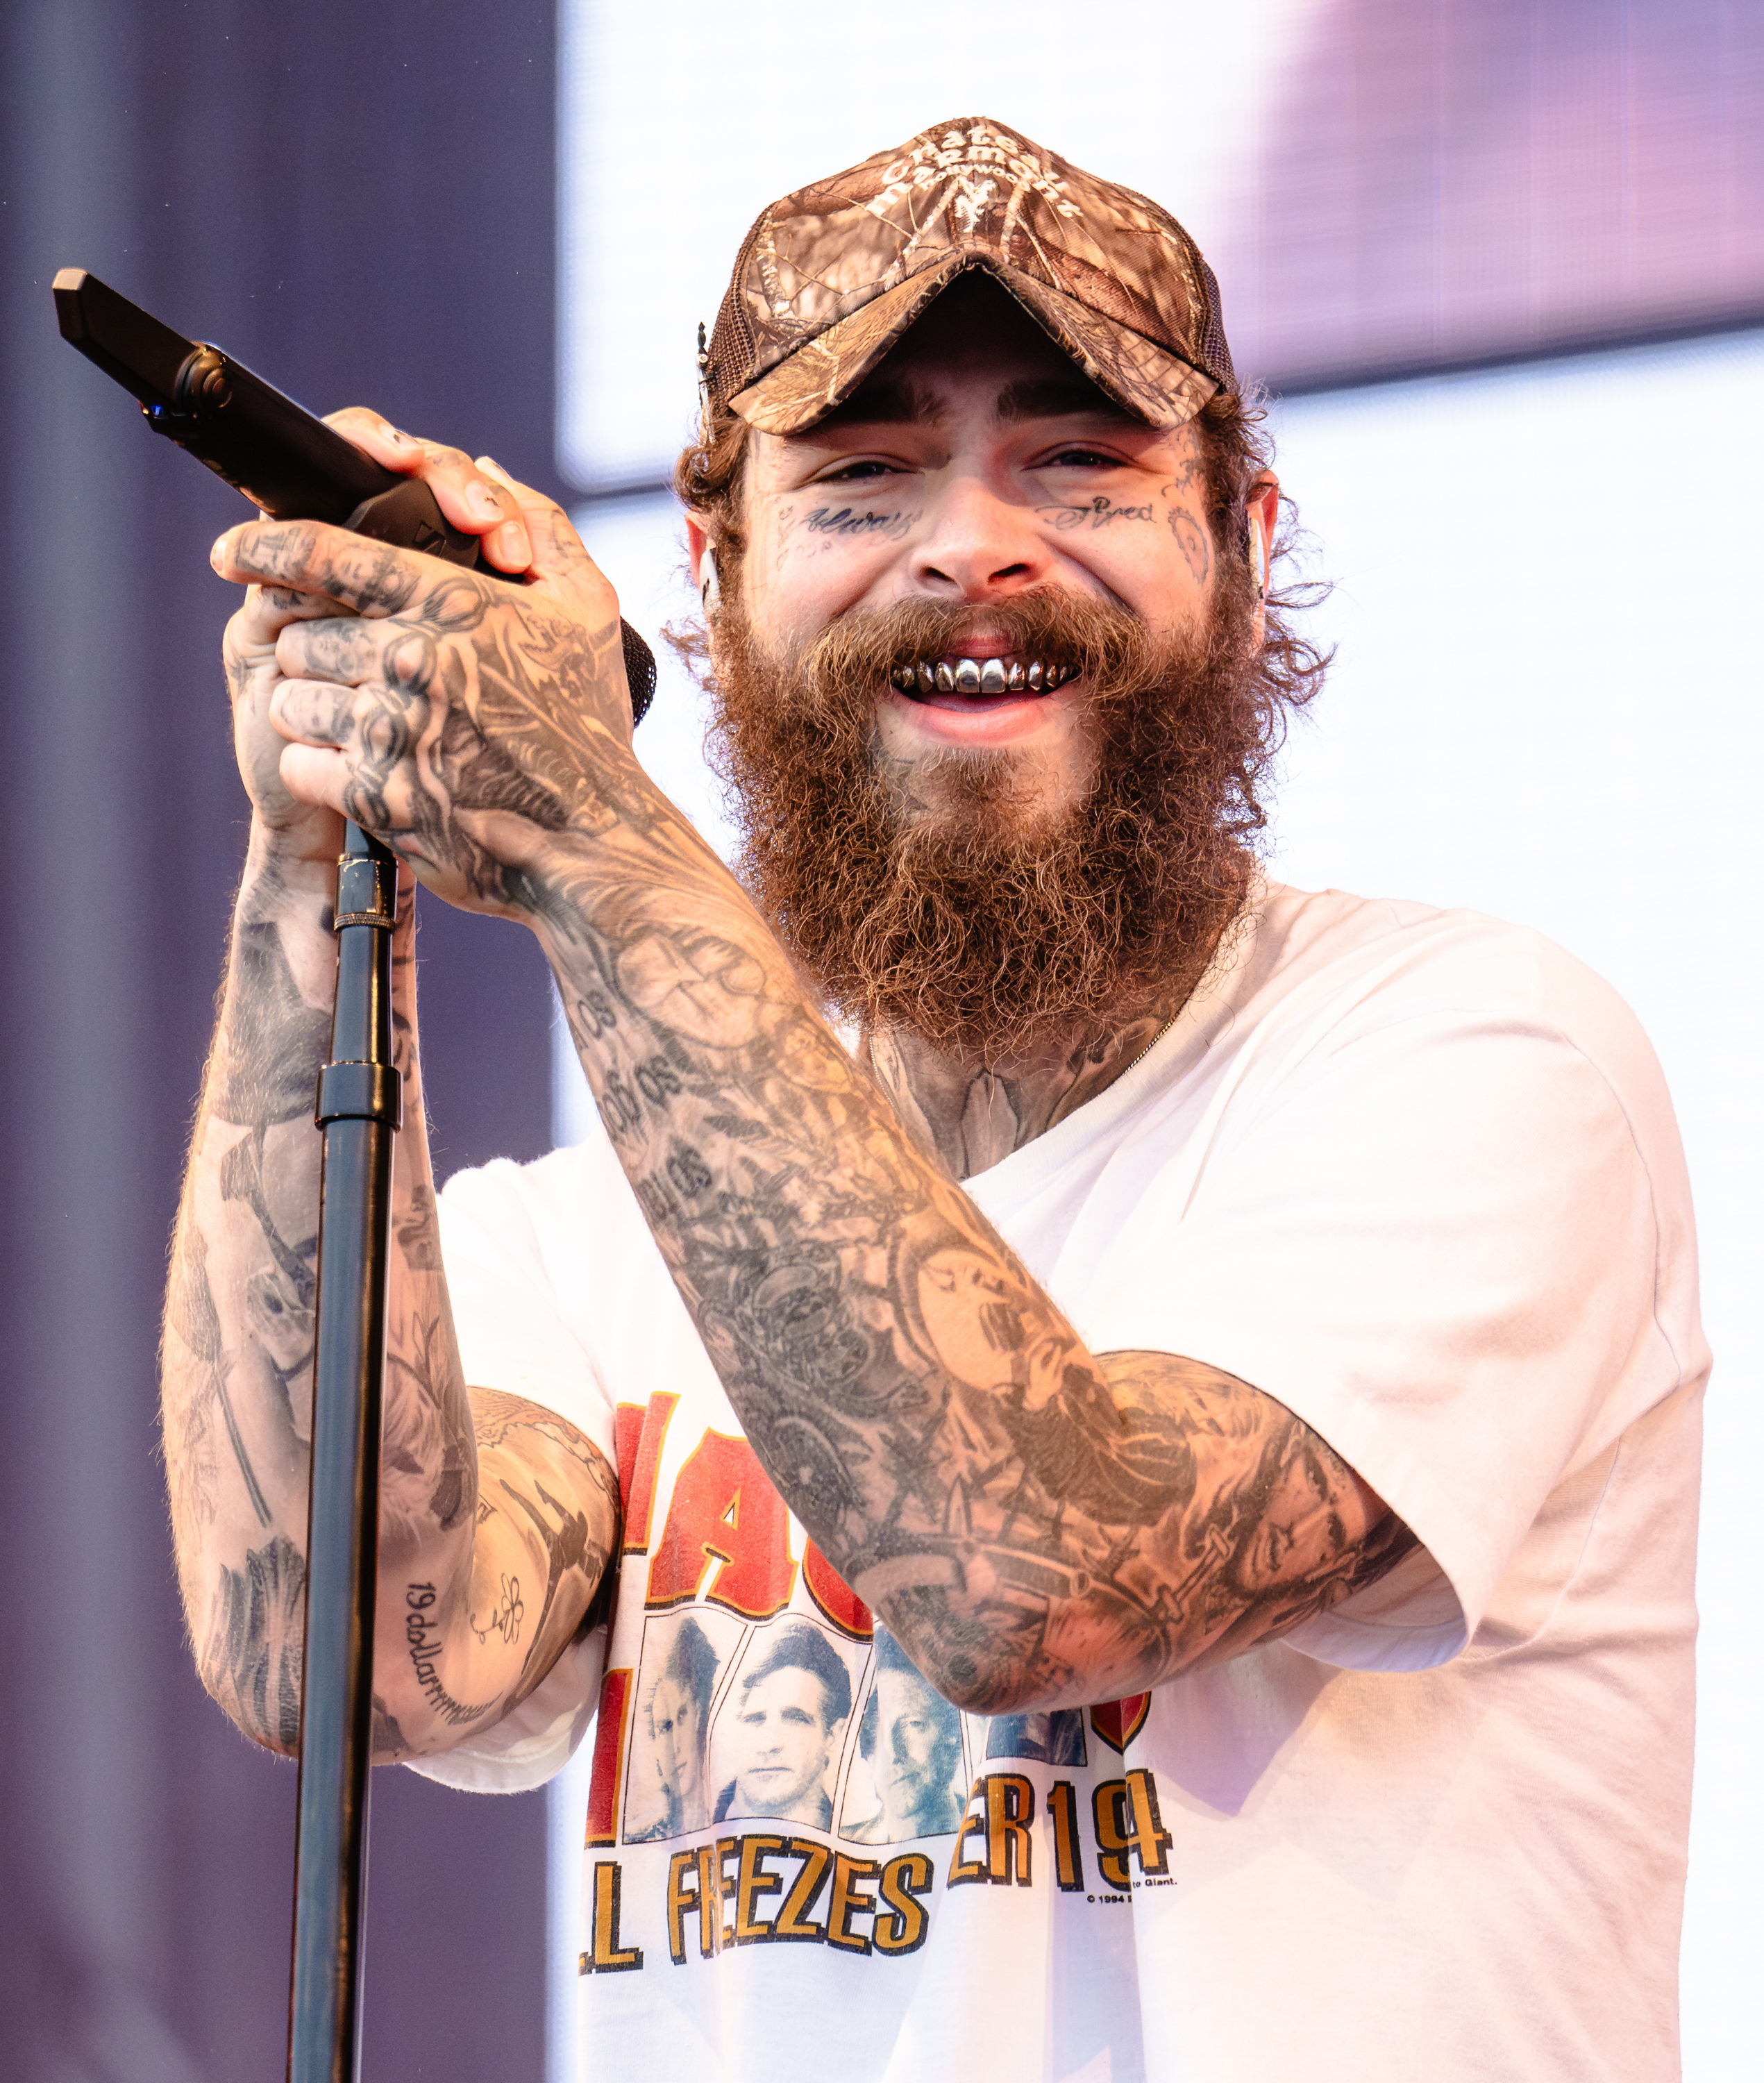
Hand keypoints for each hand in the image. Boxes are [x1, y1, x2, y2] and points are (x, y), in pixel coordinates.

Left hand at [211, 461, 636, 916]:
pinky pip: (301, 763)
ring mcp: (388, 730)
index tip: (230, 550)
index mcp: (453, 604)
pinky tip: (368, 776)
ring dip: (317, 711)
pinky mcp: (372, 796)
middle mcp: (412, 658)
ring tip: (370, 729)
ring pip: (291, 697)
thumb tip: (488, 471)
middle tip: (368, 677)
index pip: (328, 553)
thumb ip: (540, 526)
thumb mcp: (587, 611)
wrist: (591, 842)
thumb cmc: (589, 724)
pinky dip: (323, 771)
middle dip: (321, 652)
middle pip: (301, 632)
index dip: (265, 546)